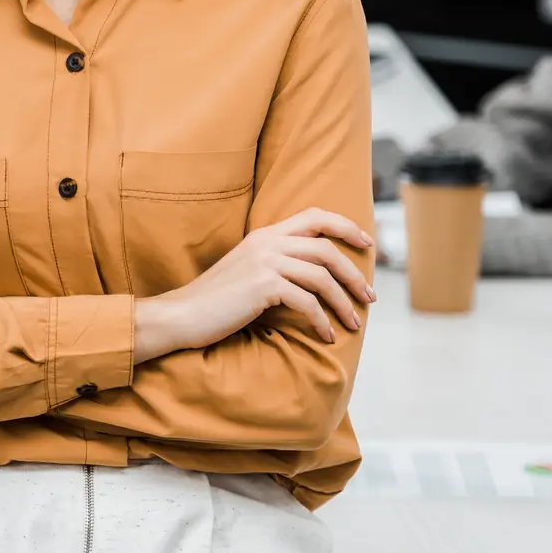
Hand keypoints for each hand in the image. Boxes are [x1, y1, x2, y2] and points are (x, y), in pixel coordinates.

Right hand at [137, 208, 375, 360]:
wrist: (181, 315)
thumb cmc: (215, 302)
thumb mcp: (248, 273)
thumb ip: (275, 265)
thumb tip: (313, 278)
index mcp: (264, 234)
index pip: (314, 216)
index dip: (345, 226)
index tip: (368, 243)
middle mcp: (266, 242)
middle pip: (326, 249)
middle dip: (354, 274)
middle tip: (369, 297)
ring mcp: (264, 262)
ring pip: (322, 276)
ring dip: (344, 302)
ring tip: (354, 324)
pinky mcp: (262, 286)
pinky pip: (307, 302)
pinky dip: (322, 321)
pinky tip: (326, 336)